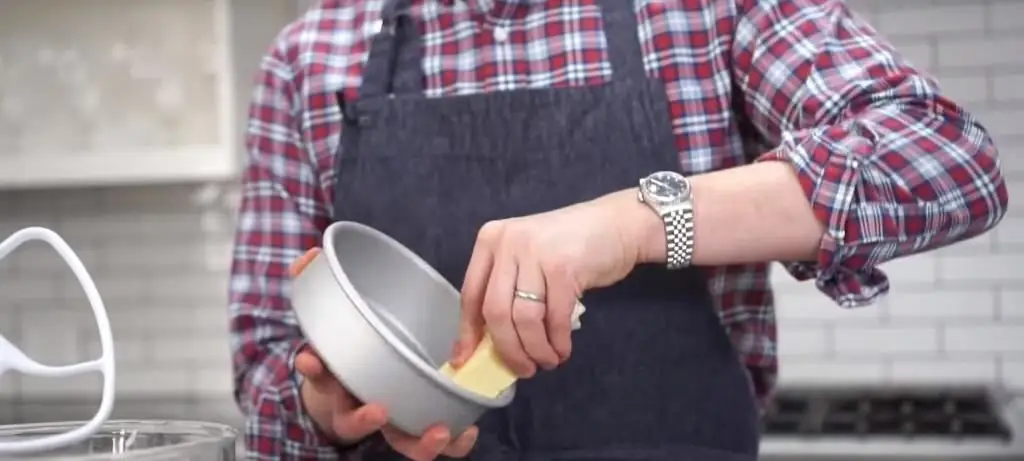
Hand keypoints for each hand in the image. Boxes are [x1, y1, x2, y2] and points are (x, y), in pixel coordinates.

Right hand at [290, 249, 478, 460]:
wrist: (365, 384)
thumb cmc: (352, 349)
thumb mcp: (331, 319)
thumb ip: (314, 285)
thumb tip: (308, 258)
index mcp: (336, 381)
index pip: (319, 378)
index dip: (316, 372)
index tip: (312, 361)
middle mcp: (359, 407)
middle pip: (356, 424)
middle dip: (364, 420)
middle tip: (378, 409)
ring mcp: (392, 420)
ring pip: (402, 442)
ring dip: (419, 443)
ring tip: (439, 431)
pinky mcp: (423, 423)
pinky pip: (438, 441)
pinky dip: (454, 441)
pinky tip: (468, 429)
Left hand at [451, 191, 647, 377]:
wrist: (619, 225)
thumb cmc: (571, 246)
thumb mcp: (528, 258)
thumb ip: (505, 289)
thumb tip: (483, 342)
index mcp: (491, 240)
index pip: (471, 294)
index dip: (469, 333)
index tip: (467, 360)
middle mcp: (508, 243)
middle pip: (494, 311)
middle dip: (507, 349)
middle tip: (523, 369)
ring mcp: (536, 253)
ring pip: (523, 318)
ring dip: (535, 349)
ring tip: (547, 361)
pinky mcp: (563, 267)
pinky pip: (554, 318)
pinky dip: (557, 341)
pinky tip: (563, 350)